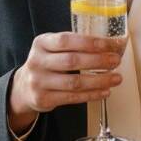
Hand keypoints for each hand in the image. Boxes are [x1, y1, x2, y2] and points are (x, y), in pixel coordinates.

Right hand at [8, 32, 124, 132]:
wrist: (24, 87)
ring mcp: (39, 82)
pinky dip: (92, 94)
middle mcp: (37, 62)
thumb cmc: (47, 62)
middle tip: (116, 60)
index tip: (110, 45)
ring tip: (116, 78)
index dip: (90, 42)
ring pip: (74, 82)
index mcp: (41, 43)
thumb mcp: (52, 47)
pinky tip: (105, 91)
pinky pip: (72, 98)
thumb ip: (74, 44)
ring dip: (99, 80)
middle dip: (98, 61)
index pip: (66, 40)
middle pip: (72, 61)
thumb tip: (110, 44)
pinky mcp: (43, 100)